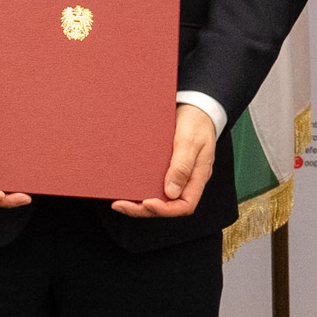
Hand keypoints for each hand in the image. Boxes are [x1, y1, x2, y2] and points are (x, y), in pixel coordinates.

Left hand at [112, 104, 220, 218]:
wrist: (194, 107)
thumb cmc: (196, 122)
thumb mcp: (189, 141)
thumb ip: (182, 166)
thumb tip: (171, 193)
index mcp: (197, 177)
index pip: (184, 206)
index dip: (165, 209)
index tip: (146, 203)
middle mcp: (186, 181)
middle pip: (167, 205)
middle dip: (143, 209)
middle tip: (120, 205)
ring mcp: (176, 176)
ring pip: (158, 198)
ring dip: (139, 203)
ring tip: (118, 202)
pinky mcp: (166, 169)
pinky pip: (153, 184)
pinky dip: (140, 188)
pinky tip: (126, 186)